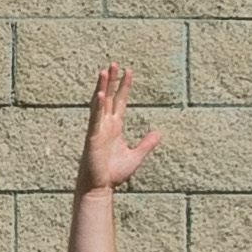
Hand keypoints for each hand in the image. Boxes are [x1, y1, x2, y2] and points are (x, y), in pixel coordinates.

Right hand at [76, 64, 162, 197]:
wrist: (99, 187)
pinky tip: (100, 94)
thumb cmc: (114, 174)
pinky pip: (95, 119)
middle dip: (111, 80)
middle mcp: (105, 125)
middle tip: (114, 63)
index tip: (128, 71)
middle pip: (108, 97)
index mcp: (114, 127)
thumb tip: (159, 133)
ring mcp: (97, 130)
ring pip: (100, 104)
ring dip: (102, 87)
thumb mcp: (136, 156)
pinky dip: (97, 107)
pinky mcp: (93, 138)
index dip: (124, 86)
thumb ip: (146, 143)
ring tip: (105, 71)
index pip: (120, 101)